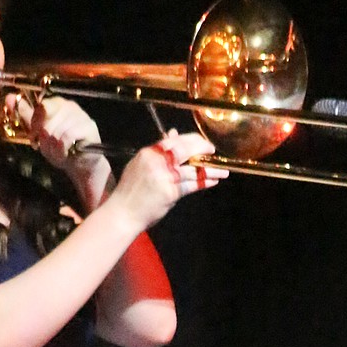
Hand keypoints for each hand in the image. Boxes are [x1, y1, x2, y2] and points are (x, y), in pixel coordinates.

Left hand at [18, 94, 104, 171]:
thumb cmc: (60, 147)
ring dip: (53, 148)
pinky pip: (67, 138)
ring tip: (59, 152)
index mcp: (57, 103)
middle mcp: (70, 106)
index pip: (42, 107)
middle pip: (47, 122)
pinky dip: (62, 150)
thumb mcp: (39, 132)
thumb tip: (9, 98)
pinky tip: (66, 154)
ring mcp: (81, 116)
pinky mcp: (89, 128)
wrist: (80, 164)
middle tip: (49, 148)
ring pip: (56, 132)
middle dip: (45, 141)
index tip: (35, 137)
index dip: (36, 125)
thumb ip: (25, 115)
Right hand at [112, 131, 227, 229]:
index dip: (192, 140)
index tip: (203, 143)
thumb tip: (174, 133)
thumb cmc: (132, 191)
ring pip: (192, 170)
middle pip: (185, 150)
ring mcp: (163, 178)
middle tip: (213, 152)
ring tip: (222, 172)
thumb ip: (158, 152)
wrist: (123, 213)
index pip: (174, 140)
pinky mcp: (170, 193)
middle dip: (202, 150)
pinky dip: (204, 183)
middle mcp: (156, 163)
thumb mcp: (141, 165)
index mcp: (148, 153)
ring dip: (210, 170)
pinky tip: (212, 182)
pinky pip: (191, 186)